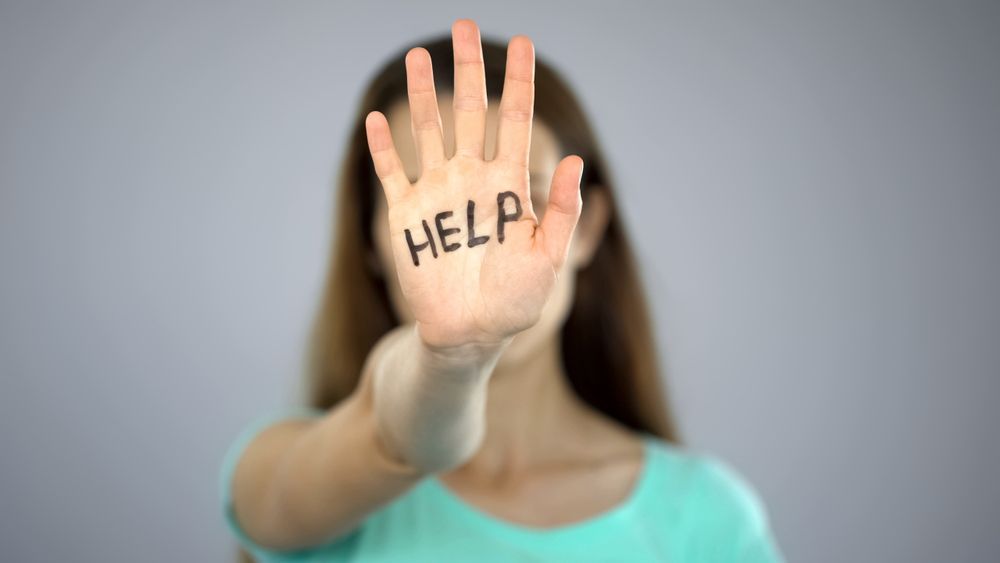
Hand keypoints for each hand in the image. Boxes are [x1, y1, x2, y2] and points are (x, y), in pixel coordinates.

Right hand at [364, 19, 583, 350]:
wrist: (469, 333)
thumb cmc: (514, 302)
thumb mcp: (548, 259)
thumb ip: (562, 212)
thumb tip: (578, 162)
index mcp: (509, 184)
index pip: (516, 120)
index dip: (518, 82)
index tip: (521, 43)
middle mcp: (473, 179)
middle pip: (469, 111)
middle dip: (468, 69)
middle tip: (463, 25)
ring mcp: (438, 194)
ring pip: (428, 131)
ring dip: (422, 94)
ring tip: (418, 56)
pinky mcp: (407, 215)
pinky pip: (391, 172)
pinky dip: (382, 147)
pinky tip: (376, 119)